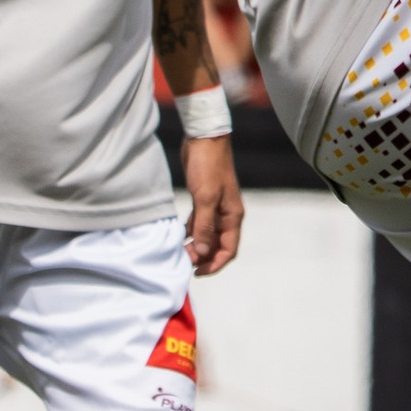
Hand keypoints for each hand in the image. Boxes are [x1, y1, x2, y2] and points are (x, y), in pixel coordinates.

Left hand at [182, 132, 244, 275]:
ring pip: (207, 235)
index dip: (215, 264)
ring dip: (195, 245)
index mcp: (233, 216)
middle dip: (202, 256)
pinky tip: (178, 234)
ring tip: (179, 250)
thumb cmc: (208, 166)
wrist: (204, 138)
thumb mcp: (205, 198)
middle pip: (217, 245)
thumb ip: (204, 227)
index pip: (229, 250)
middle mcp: (227, 214)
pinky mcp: (204, 199)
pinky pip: (199, 222)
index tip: (197, 272)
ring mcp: (216, 207)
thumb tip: (202, 253)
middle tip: (183, 260)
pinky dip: (190, 231)